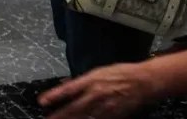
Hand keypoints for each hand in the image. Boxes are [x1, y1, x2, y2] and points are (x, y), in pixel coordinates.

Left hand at [38, 63, 156, 118]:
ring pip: (84, 117)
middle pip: (73, 107)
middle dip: (59, 115)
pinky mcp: (114, 115)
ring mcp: (105, 106)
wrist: (144, 81)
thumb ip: (81, 81)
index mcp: (90, 80)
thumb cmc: (121, 73)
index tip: (42, 102)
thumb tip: (65, 84)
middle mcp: (96, 94)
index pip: (68, 89)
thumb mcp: (98, 72)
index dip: (54, 96)